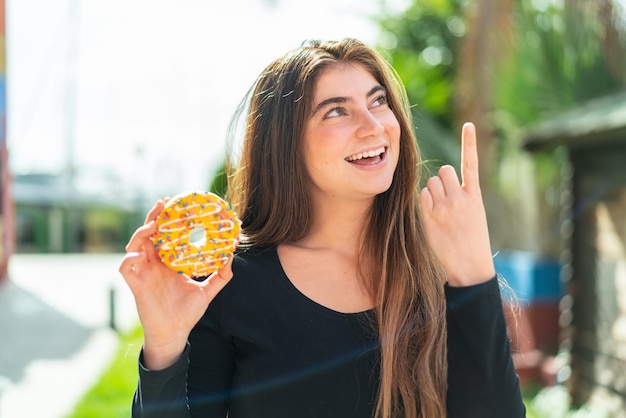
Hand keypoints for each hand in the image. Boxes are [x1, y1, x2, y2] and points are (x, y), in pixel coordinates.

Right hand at [119, 199, 233, 369]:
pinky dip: (130, 259)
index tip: (176, 204)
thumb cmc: (188, 313)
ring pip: (135, 246)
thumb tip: (232, 256)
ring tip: (152, 225)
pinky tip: (140, 254)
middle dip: (153, 217)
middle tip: (163, 203)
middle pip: (149, 234)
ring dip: (141, 233)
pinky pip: (126, 269)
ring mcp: (143, 274)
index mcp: (168, 263)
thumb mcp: (207, 291)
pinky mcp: (136, 286)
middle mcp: (154, 265)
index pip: (165, 235)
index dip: (167, 219)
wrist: (174, 334)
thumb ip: (221, 275)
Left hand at [419, 122, 494, 286]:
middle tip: (448, 197)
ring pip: (431, 183)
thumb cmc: (473, 240)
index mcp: (475, 195)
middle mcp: (460, 197)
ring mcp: (444, 207)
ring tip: (441, 209)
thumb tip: (441, 182)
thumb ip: (462, 196)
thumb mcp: (475, 214)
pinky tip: (433, 215)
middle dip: (443, 179)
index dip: (469, 143)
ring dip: (433, 190)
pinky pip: (422, 197)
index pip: (471, 163)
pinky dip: (425, 201)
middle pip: (444, 171)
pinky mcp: (431, 216)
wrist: (470, 266)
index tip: (468, 125)